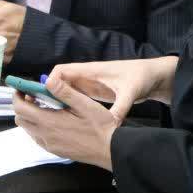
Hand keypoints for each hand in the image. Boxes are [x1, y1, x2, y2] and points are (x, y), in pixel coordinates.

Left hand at [13, 76, 119, 170]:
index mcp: (49, 122)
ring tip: (44, 106)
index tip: (22, 88)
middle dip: (22, 105)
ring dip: (30, 116)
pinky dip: (38, 127)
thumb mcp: (84, 104)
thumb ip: (64, 92)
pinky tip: (52, 120)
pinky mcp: (56, 151)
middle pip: (21, 119)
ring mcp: (50, 145)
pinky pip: (38, 138)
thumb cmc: (100, 126)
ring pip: (28, 129)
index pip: (20, 108)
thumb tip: (48, 80)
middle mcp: (45, 136)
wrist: (111, 150)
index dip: (17, 96)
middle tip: (34, 95)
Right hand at [48, 56, 178, 120]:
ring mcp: (89, 83)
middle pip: (58, 81)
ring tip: (46, 116)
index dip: (49, 81)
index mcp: (91, 70)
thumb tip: (114, 123)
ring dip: (55, 99)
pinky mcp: (93, 91)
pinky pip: (73, 96)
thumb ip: (121, 106)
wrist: (152, 76)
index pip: (61, 71)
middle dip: (47, 93)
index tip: (44, 97)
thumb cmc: (140, 78)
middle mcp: (86, 75)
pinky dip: (65, 103)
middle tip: (39, 110)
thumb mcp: (131, 92)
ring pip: (64, 89)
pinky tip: (62, 118)